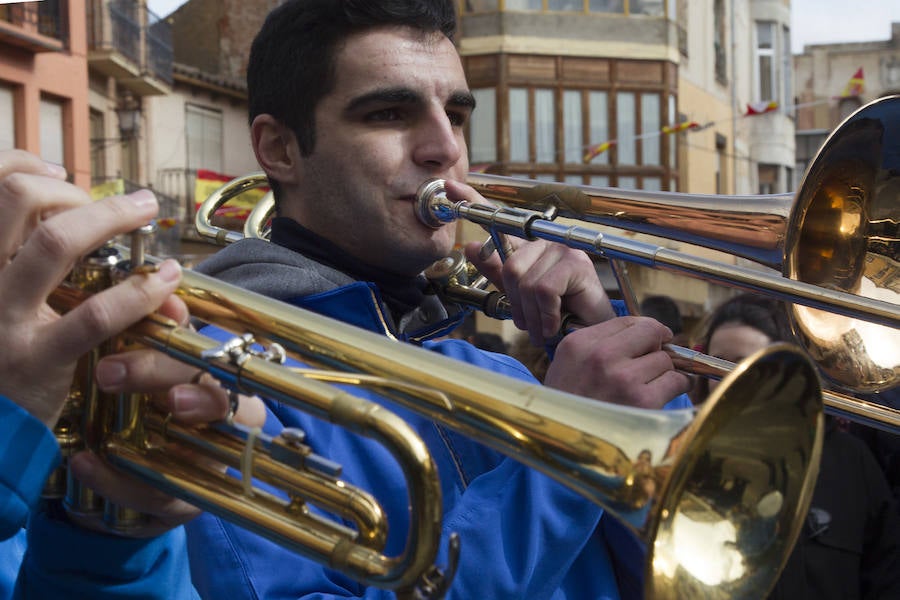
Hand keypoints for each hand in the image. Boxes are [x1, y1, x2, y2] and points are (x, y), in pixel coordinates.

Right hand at [0, 150, 181, 427]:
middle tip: (118, 205)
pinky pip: (95, 314)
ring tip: (146, 212)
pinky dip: (139, 291)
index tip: (61, 175)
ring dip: (111, 218)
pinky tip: (165, 279)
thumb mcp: (2, 300)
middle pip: (17, 197)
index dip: (26, 165)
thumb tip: (84, 213)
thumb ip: (26, 259)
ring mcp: (1, 318)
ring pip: (55, 242)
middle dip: (75, 189)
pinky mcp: (37, 358)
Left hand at [65, 341, 267, 536]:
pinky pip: (153, 495)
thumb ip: (169, 328)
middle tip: (108, 373)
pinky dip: (114, 480)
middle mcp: (231, 427)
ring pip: (190, 460)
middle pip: (215, 407)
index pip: (227, 368)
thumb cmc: (160, 395)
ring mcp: (210, 467)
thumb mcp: (164, 358)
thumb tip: (169, 289)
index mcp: (232, 385)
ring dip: (143, 449)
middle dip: (164, 385)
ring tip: (98, 439)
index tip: (164, 340)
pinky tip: (82, 461)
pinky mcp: (185, 503)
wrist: (146, 458)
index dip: (197, 357)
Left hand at [440, 180, 614, 345]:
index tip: (449, 187)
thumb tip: (471, 246)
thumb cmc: (556, 313)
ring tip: (544, 325)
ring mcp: (563, 249)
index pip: (498, 220)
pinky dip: (545, 314)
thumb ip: (496, 271)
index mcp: (528, 247)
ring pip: (526, 282)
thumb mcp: (518, 294)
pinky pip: (544, 290)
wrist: (588, 333)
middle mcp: (546, 241)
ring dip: (532, 314)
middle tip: (529, 323)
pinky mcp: (577, 263)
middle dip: (516, 304)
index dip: (473, 203)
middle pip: (510, 268)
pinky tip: (554, 323)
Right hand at [544, 316, 690, 408]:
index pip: (627, 322)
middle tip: (652, 362)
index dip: (645, 331)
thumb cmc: (567, 405)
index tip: (651, 341)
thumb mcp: (568, 364)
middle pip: (651, 334)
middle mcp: (601, 356)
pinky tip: (666, 393)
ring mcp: (623, 378)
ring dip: (663, 371)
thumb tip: (644, 335)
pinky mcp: (642, 401)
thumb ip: (596, 344)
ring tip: (650, 385)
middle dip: (656, 347)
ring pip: (665, 359)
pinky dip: (677, 386)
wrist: (563, 441)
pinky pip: (676, 381)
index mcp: (580, 343)